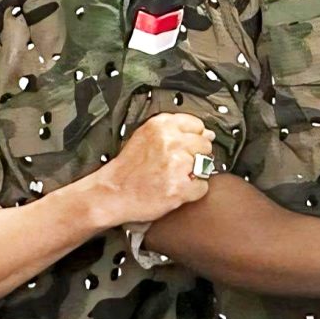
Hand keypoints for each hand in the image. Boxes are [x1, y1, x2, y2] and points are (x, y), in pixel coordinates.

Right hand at [87, 113, 216, 227]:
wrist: (112, 193)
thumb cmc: (127, 168)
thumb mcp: (145, 136)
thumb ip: (175, 130)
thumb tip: (207, 133)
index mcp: (162, 126)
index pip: (197, 125)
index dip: (193, 138)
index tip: (186, 147)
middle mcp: (171, 142)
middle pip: (204, 145)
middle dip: (195, 157)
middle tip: (177, 166)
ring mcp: (177, 165)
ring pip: (205, 166)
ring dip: (194, 174)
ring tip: (174, 177)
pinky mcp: (180, 187)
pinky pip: (202, 187)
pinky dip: (192, 192)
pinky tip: (176, 189)